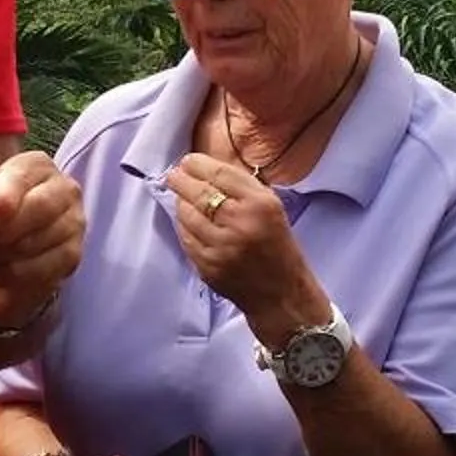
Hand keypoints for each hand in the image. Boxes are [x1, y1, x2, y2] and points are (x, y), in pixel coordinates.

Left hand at [0, 151, 83, 324]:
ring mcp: (74, 222)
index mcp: (38, 166)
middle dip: (7, 231)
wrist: (7, 240)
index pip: (22, 177)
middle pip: (40, 207)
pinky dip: (18, 278)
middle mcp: (64, 189)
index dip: (3, 198)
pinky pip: (48, 269)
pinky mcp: (73, 255)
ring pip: (43, 240)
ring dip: (8, 257)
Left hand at [165, 155, 323, 337]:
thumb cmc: (277, 245)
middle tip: (174, 176)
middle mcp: (240, 223)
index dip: (197, 164)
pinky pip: (185, 238)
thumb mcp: (271, 207)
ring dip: (180, 203)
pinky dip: (184, 227)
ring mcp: (221, 248)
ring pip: (186, 215)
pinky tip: (187, 222)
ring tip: (181, 197)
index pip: (219, 174)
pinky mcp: (208, 266)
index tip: (188, 161)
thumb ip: (242, 186)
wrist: (281, 293)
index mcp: (260, 204)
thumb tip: (205, 168)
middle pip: (198, 192)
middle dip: (180, 180)